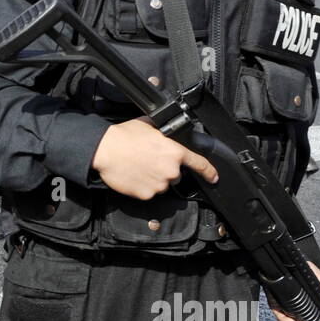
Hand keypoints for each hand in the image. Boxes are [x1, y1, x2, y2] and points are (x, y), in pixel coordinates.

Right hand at [91, 117, 217, 200]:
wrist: (105, 150)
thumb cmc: (124, 135)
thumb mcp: (149, 125)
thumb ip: (164, 131)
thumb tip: (168, 130)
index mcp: (175, 152)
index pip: (200, 164)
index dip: (209, 172)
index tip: (214, 177)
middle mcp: (171, 170)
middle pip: (175, 175)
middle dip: (165, 170)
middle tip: (148, 161)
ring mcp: (159, 185)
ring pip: (162, 185)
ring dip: (154, 179)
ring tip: (138, 167)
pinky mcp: (146, 195)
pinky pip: (149, 193)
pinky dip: (143, 187)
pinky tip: (134, 175)